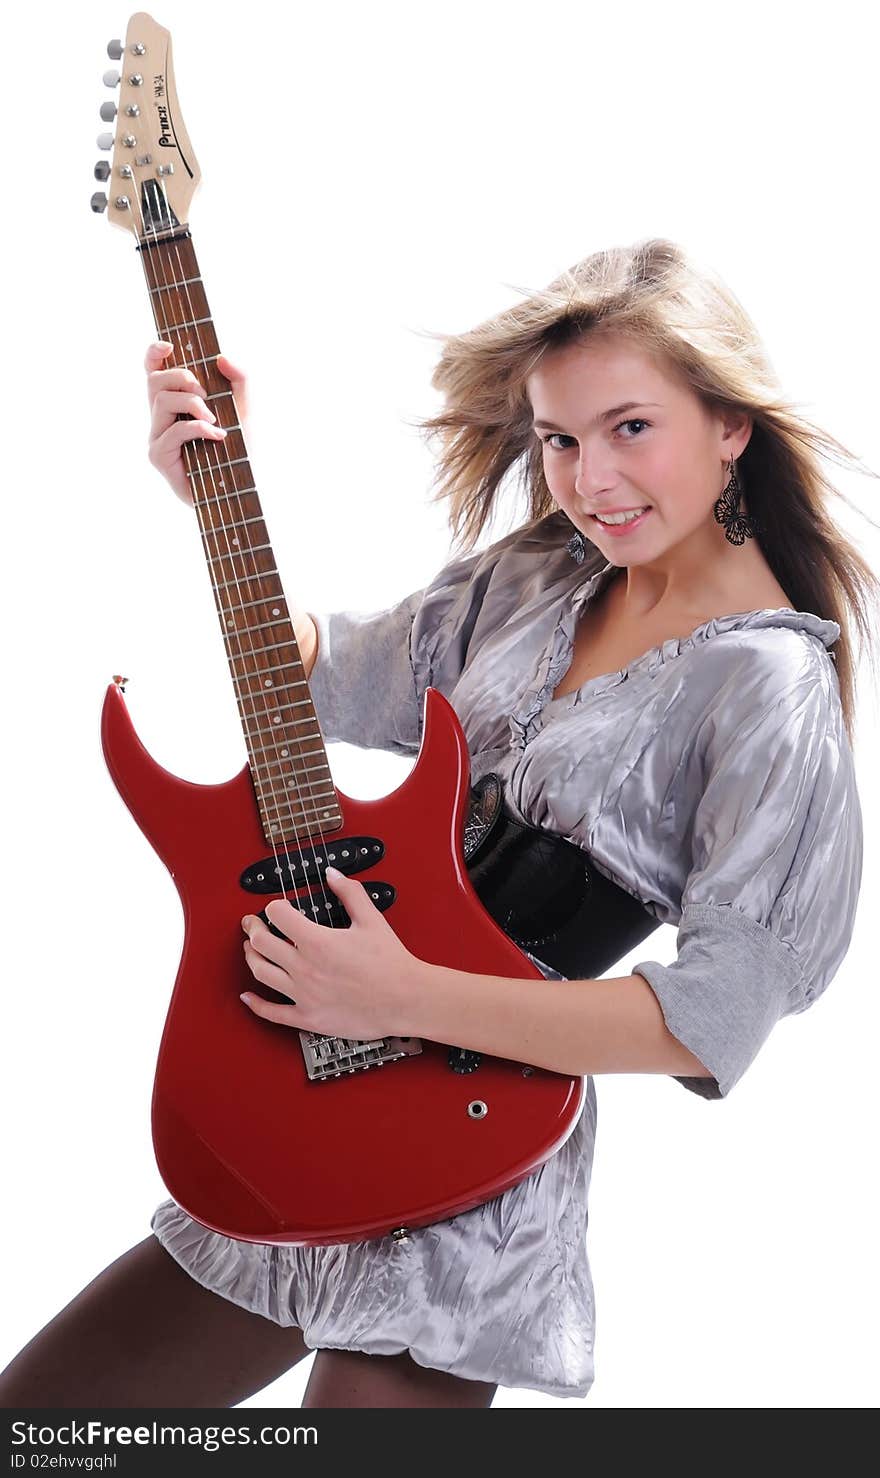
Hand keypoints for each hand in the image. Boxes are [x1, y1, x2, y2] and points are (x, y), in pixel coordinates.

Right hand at [145, 342, 248, 503]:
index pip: (152, 372)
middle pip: (155, 381)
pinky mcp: (158, 456)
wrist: (242, 487)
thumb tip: (222, 357)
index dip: (153, 354)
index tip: (169, 346)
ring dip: (193, 404)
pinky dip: (198, 428)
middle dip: (183, 378)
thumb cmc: (239, 449)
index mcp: (175, 404)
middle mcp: (161, 419)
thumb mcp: (244, 408)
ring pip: (163, 401)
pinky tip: (217, 436)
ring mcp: (156, 437)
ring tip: (216, 420)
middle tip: (207, 393)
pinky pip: (173, 430)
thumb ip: (239, 379)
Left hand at [240, 868, 425, 1039]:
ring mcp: (303, 994)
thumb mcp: (371, 920)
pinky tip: (247, 997)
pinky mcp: (308, 1017)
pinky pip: (272, 1012)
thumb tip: (332, 875)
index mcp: (317, 941)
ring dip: (251, 957)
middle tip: (251, 923)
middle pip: (261, 942)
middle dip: (253, 927)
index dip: (275, 906)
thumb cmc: (391, 963)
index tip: (277, 906)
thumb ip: (349, 893)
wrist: (405, 999)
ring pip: (261, 972)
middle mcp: (304, 967)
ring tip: (251, 949)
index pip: (278, 915)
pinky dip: (255, 1004)